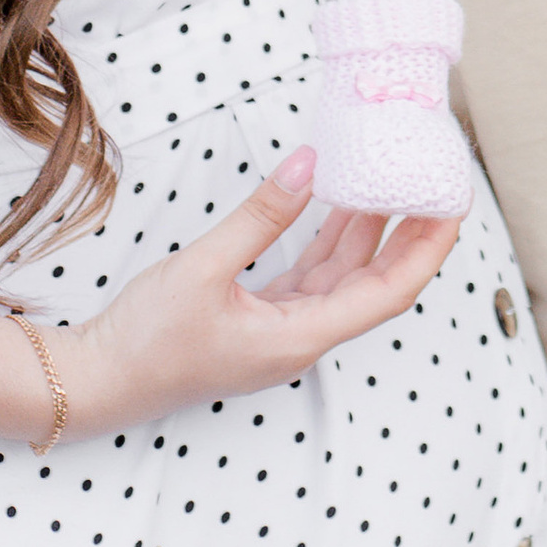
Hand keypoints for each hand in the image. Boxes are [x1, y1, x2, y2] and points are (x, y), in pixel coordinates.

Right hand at [54, 147, 460, 438]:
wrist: (95, 381)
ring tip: (394, 176)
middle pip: (376, 282)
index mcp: (300, 338)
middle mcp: (301, 337)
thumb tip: (310, 164)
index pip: (389, 293)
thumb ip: (261, 215)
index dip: (427, 249)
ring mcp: (281, 329)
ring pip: (343, 275)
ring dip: (369, 229)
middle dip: (411, 233)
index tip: (452, 206)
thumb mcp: (202, 268)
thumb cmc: (145, 340)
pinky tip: (337, 202)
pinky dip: (330, 237)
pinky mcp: (258, 317)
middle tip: (437, 181)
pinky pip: (311, 274)